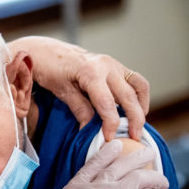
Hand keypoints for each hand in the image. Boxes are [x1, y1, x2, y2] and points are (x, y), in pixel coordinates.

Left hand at [9, 36, 148, 140]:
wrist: (46, 50)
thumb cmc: (50, 69)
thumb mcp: (62, 91)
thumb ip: (79, 109)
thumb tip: (90, 129)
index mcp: (91, 72)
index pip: (107, 103)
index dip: (110, 123)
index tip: (109, 138)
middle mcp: (106, 66)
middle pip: (128, 96)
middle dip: (134, 119)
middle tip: (134, 138)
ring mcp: (113, 64)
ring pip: (138, 86)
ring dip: (141, 106)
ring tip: (138, 125)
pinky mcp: (116, 66)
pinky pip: (135, 81)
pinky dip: (139, 96)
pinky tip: (136, 110)